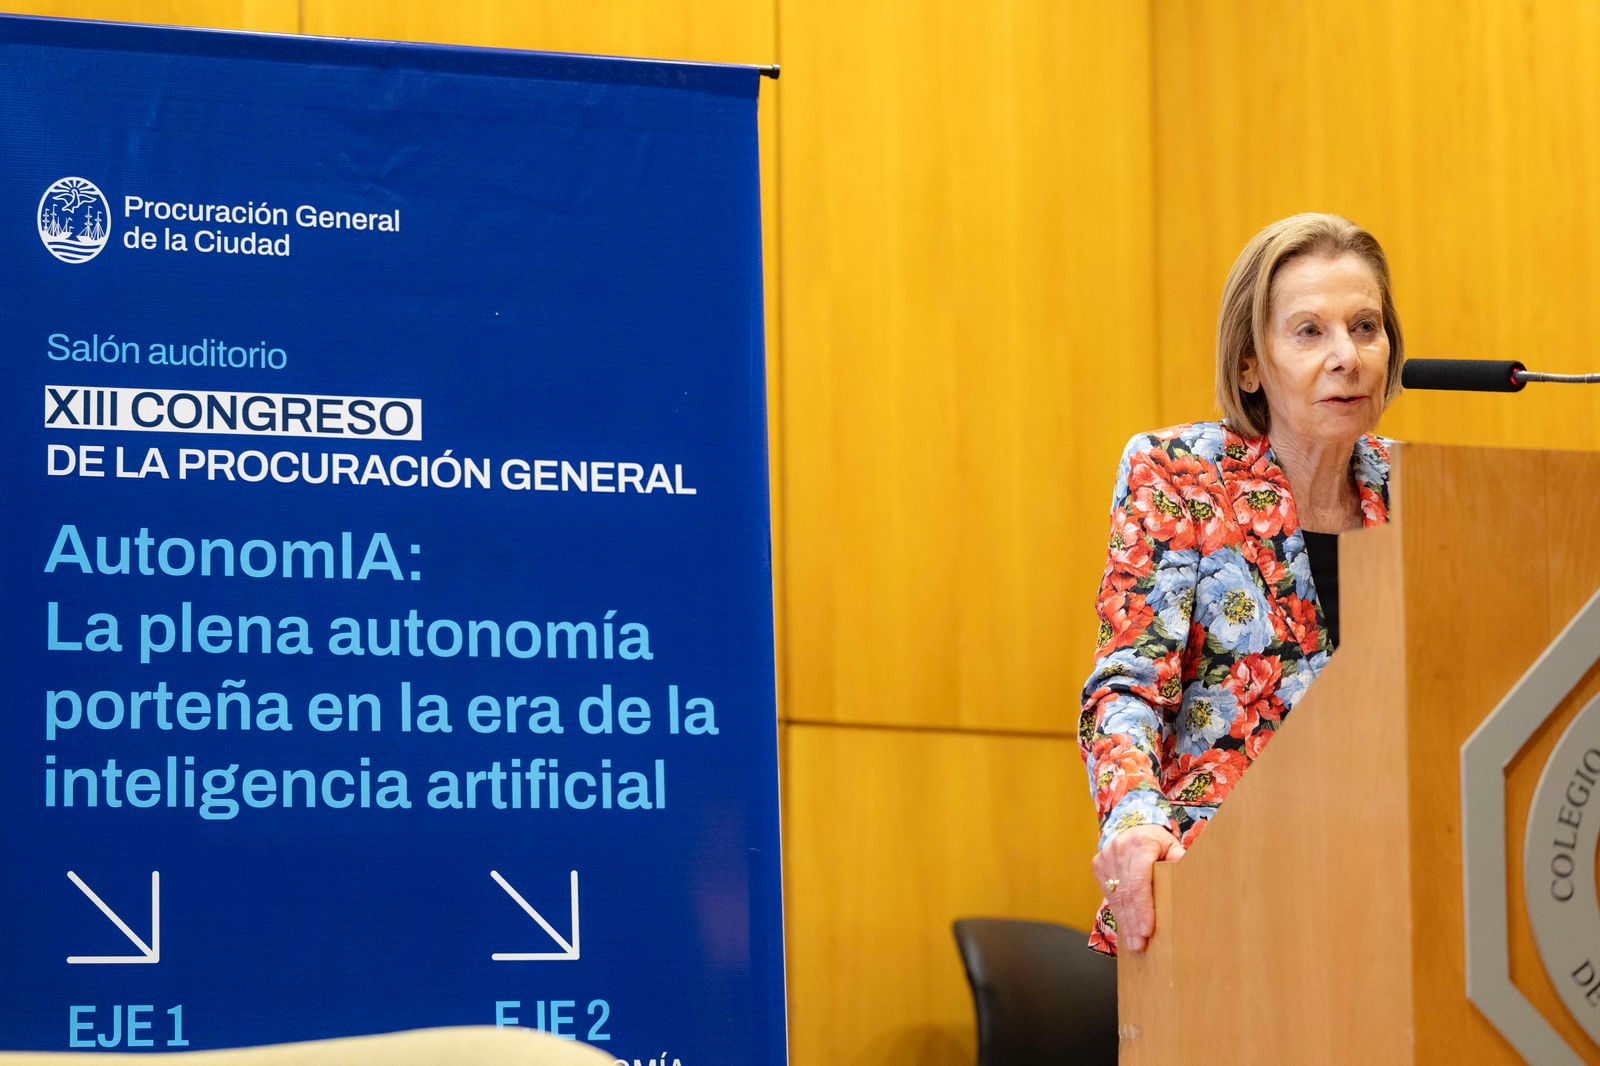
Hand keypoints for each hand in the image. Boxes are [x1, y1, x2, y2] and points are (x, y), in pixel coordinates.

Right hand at [1092, 824, 1185, 952]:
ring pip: (1116, 897)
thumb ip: (1179, 860)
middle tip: (1139, 945)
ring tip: (1134, 944)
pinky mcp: (1099, 866)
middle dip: (1133, 922)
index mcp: (1139, 843)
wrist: (1132, 829)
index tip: (1147, 930)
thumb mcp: (1172, 846)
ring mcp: (1106, 858)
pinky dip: (1119, 913)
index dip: (1143, 907)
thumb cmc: (1157, 842)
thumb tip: (1190, 877)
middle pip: (1127, 893)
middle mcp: (1119, 849)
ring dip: (1125, 922)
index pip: (1139, 881)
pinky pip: (1109, 895)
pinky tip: (1126, 930)